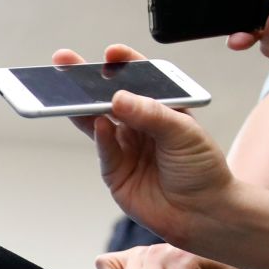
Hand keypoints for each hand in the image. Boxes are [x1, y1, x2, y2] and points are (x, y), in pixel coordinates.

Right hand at [54, 45, 238, 249]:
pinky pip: (103, 149)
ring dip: (80, 106)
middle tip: (65, 62)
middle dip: (85, 81)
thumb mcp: (184, 133)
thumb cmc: (202, 170)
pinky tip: (98, 122)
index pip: (140, 79)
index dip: (124, 64)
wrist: (204, 214)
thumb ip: (150, 114)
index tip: (110, 54)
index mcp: (162, 108)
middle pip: (109, 98)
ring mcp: (125, 148)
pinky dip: (99, 136)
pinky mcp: (114, 172)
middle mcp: (140, 125)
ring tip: (65, 90)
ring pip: (97, 121)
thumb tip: (118, 99)